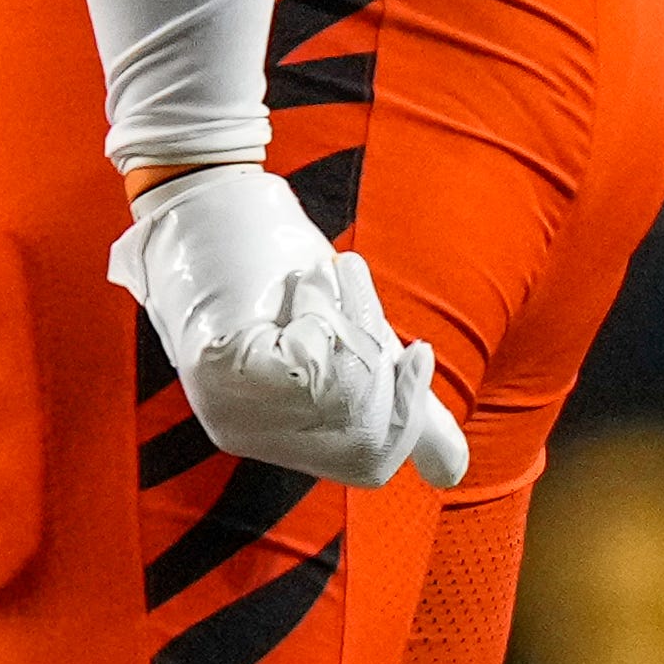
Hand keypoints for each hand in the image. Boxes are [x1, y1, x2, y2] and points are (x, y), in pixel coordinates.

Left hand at [108, 164, 466, 488]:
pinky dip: (322, 312)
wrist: (209, 188)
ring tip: (319, 273)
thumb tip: (453, 474)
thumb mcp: (347, 334)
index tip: (419, 350)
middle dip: (380, 357)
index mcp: (271, 432)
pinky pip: (312, 367)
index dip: (409, 413)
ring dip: (350, 318)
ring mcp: (224, 408)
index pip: (369, 463)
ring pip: (344, 398)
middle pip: (366, 440)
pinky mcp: (216, 374)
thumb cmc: (276, 258)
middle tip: (353, 282)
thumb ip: (395, 397)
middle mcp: (242, 435)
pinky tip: (297, 282)